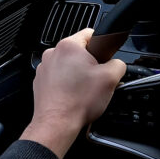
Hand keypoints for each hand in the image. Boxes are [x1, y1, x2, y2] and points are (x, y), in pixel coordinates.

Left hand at [19, 29, 125, 158]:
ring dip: (77, 74)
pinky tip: (73, 95)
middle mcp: (53, 53)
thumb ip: (119, 64)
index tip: (105, 59)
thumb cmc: (78, 102)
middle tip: (96, 79)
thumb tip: (117, 64)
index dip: (103, 46)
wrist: (57, 124)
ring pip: (68, 65)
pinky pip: (58, 77)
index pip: (91, 33)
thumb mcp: (111, 78)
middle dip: (89, 63)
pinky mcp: (40, 82)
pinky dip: (66, 84)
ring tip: (83, 90)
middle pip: (79, 51)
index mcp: (69, 46)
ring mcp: (44, 68)